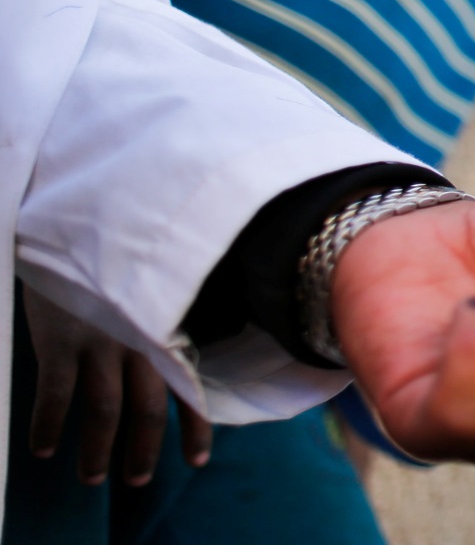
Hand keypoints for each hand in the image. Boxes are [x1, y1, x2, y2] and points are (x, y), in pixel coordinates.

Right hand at [21, 283, 212, 485]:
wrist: (81, 225)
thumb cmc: (121, 263)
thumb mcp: (156, 291)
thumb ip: (167, 327)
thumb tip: (183, 366)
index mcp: (167, 330)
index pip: (189, 386)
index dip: (196, 426)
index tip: (198, 460)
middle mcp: (139, 340)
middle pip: (147, 409)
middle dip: (143, 450)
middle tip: (137, 480)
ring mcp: (100, 341)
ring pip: (105, 410)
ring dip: (97, 450)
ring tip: (93, 477)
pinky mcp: (59, 339)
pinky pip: (56, 394)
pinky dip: (49, 425)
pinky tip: (44, 449)